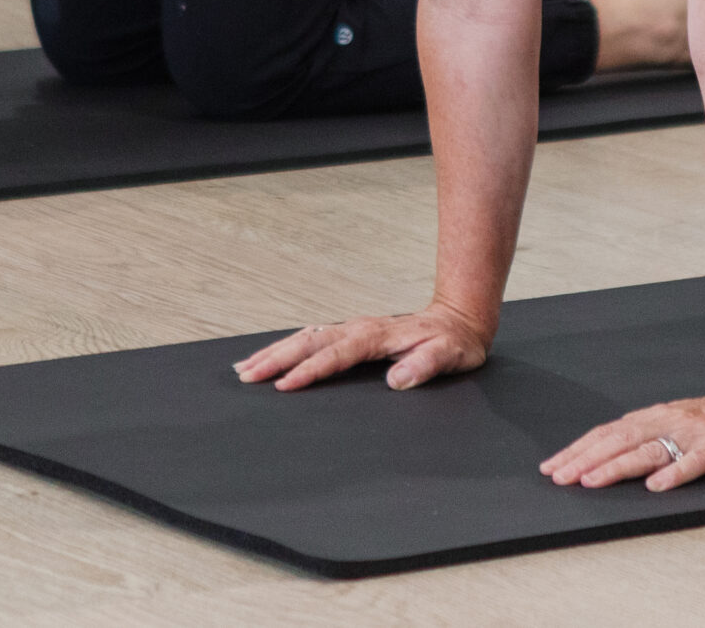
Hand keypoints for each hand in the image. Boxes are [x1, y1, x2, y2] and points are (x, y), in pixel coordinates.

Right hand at [231, 302, 491, 391]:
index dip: (310, 370)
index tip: (284, 384)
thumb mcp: (450, 355)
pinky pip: (313, 338)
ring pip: (306, 337)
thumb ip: (425, 365)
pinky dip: (288, 346)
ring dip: (275, 351)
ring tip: (245, 368)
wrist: (459, 319)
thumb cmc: (454, 342)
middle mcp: (360, 329)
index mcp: (378, 336)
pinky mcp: (352, 334)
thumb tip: (397, 379)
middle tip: (247, 376)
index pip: (337, 355)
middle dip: (277, 358)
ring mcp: (354, 329)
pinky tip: (271, 356)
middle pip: (311, 341)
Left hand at [540, 387, 704, 492]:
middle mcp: (671, 421)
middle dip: (585, 459)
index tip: (552, 466)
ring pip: (650, 449)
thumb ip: (648, 440)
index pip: (609, 433)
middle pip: (620, 440)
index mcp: (657, 418)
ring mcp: (697, 433)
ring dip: (618, 465)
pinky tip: (657, 486)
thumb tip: (605, 458)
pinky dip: (675, 472)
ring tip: (591, 480)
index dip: (578, 449)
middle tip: (558, 477)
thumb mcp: (679, 427)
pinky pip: (697, 461)